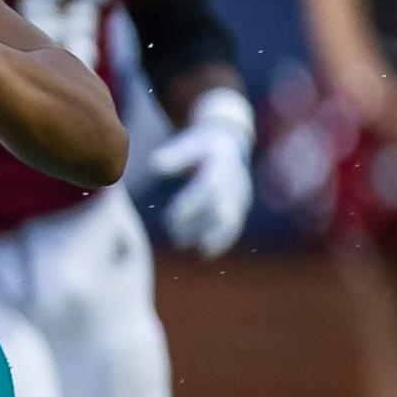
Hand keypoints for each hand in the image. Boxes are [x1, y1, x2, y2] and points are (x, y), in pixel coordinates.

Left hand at [143, 98, 255, 256]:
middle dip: (201, 226)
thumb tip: (154, 163)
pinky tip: (207, 253)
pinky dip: (223, 240)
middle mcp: (235, 184)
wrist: (231, 144)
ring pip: (231, 221)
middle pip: (221, 209)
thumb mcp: (189, 143)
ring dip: (215, 238)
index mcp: (221, 167)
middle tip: (177, 240)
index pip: (207, 189)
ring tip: (198, 253)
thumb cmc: (201, 145)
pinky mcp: (242, 206)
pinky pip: (235, 225)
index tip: (170, 220)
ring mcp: (241, 196)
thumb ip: (174, 155)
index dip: (190, 205)